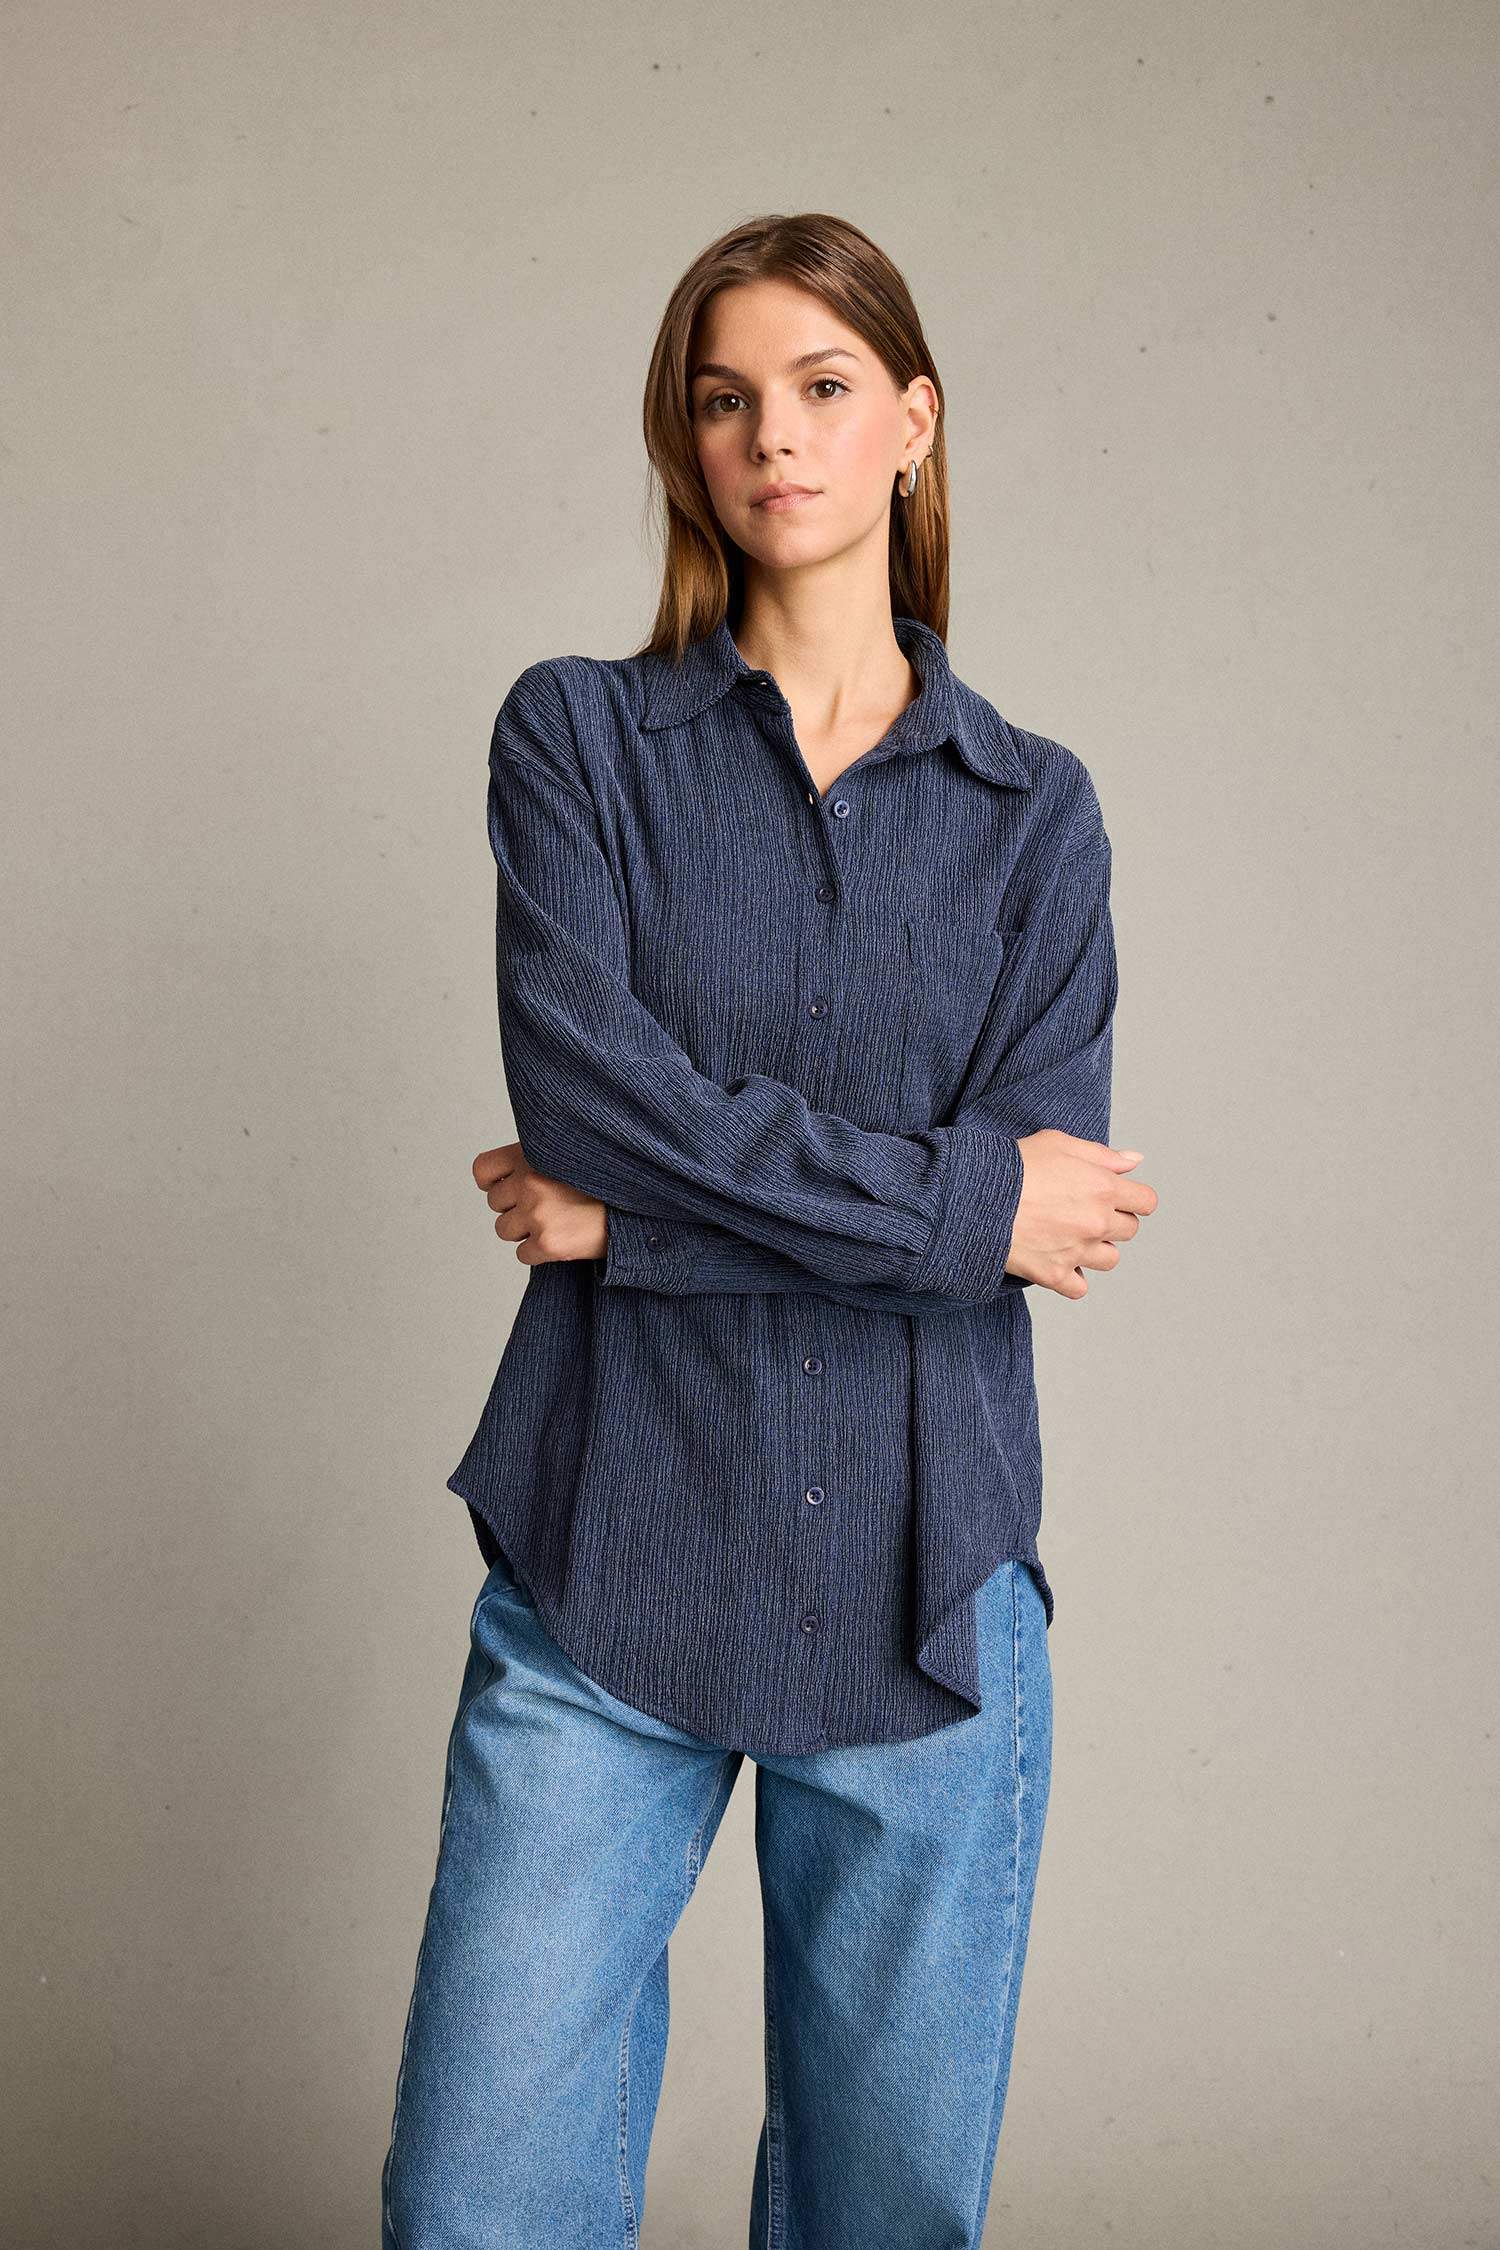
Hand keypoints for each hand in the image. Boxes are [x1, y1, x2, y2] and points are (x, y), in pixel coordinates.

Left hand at [471, 1140, 608, 1266]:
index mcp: (532, 1154)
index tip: (508, 1188)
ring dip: (524, 1231)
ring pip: (505, 1230)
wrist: (639, 1210)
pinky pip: (523, 1254)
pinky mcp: (547, 1243)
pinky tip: (563, 1240)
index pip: (483, 1170)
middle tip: (546, 1208)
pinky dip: (539, 1253)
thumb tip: (506, 1180)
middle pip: (495, 1203)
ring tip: (555, 1223)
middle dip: (515, 1209)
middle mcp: (530, 1182)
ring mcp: (538, 1213)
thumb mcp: (570, 1155)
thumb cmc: (607, 1183)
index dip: (493, 1183)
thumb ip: (537, 1160)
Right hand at [1007, 1130, 1155, 1298]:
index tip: (1116, 1196)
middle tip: (1082, 1210)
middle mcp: (1097, 1222)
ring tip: (1071, 1235)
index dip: (1133, 1198)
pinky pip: (1080, 1287)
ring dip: (1096, 1249)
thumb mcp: (1058, 1142)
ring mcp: (1077, 1251)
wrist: (974, 1197)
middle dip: (1112, 1220)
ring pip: (1110, 1260)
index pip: (1146, 1202)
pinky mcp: (1054, 1274)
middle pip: (1129, 1230)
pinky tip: (1058, 1260)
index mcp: (1103, 1188)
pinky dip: (1072, 1278)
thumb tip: (1135, 1161)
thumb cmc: (1012, 1165)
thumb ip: (1102, 1154)